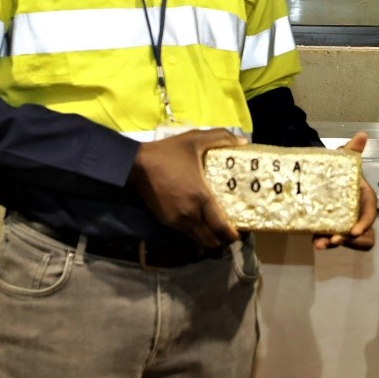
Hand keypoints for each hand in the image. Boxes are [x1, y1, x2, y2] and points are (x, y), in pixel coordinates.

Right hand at [129, 128, 245, 248]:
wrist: (136, 164)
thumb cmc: (168, 153)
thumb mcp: (195, 139)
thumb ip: (221, 137)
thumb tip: (242, 141)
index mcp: (201, 197)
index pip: (220, 226)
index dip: (232, 234)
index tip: (239, 234)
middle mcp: (190, 214)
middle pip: (210, 240)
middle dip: (221, 240)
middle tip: (229, 234)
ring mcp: (176, 220)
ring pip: (197, 240)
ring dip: (207, 239)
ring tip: (215, 231)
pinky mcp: (165, 221)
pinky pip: (185, 233)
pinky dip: (194, 233)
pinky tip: (198, 223)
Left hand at [314, 131, 377, 250]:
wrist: (324, 175)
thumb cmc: (340, 169)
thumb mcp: (345, 158)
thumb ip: (352, 150)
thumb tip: (362, 134)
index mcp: (364, 199)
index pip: (369, 214)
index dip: (364, 224)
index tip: (354, 231)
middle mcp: (356, 213)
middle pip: (357, 232)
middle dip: (346, 239)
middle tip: (332, 239)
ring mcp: (344, 221)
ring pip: (343, 237)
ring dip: (332, 242)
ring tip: (319, 243)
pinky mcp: (331, 226)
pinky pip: (330, 237)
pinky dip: (322, 240)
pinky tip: (313, 241)